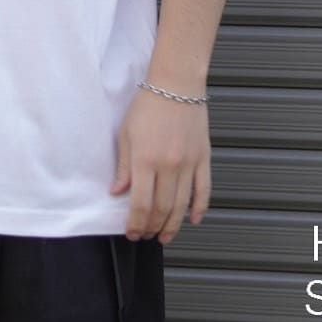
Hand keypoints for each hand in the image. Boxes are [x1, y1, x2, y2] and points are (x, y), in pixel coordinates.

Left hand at [109, 85, 210, 244]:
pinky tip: (193, 220)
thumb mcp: (126, 134)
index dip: (135, 223)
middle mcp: (168, 166)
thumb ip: (124, 166)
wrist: (176, 84)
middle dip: (152, 227)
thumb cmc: (148, 105)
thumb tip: (117, 192)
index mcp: (145, 159)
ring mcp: (189, 164)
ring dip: (173, 226)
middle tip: (146, 235)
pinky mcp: (204, 159)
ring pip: (182, 206)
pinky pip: (204, 191)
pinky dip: (199, 209)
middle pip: (162, 209)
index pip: (140, 204)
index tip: (131, 233)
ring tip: (165, 236)